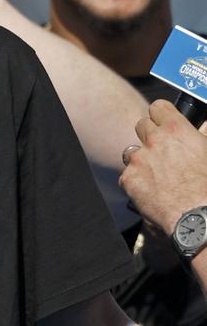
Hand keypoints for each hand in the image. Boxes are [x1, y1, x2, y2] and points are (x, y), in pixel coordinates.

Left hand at [119, 99, 206, 235]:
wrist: (199, 218)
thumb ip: (201, 135)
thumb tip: (202, 126)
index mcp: (176, 130)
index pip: (158, 107)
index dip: (162, 115)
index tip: (163, 121)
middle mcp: (154, 140)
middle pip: (142, 125)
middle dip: (150, 135)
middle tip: (161, 151)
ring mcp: (138, 159)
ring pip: (132, 151)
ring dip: (141, 159)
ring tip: (158, 176)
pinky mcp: (128, 179)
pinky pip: (127, 175)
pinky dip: (136, 182)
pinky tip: (152, 192)